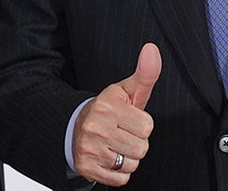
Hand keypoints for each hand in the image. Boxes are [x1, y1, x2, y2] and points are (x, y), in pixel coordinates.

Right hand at [72, 43, 160, 186]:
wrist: (74, 128)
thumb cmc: (109, 110)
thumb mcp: (126, 91)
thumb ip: (144, 74)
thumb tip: (152, 50)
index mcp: (107, 106)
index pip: (147, 126)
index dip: (141, 124)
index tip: (128, 119)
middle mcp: (95, 126)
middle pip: (141, 148)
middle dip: (135, 142)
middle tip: (121, 133)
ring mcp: (89, 148)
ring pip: (131, 164)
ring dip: (127, 158)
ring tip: (114, 145)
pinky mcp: (87, 167)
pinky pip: (120, 179)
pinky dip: (117, 172)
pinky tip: (108, 157)